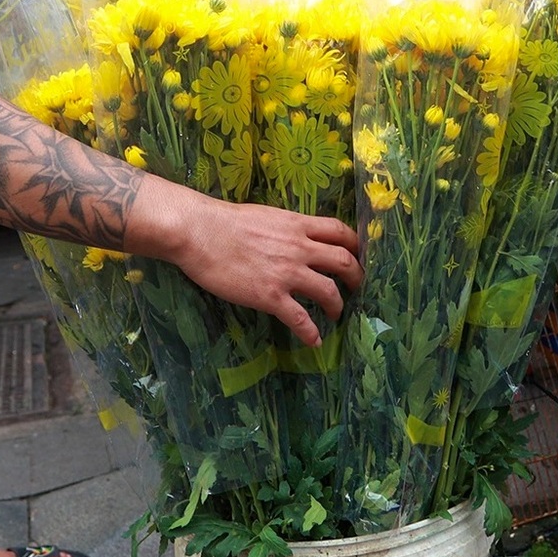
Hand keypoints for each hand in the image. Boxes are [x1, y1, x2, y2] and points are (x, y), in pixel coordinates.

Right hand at [168, 195, 361, 346]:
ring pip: (329, 291)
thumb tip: (292, 235)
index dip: (355, 244)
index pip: (340, 231)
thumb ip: (285, 228)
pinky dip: (311, 332)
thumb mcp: (266, 215)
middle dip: (356, 276)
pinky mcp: (271, 296)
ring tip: (336, 313)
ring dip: (337, 305)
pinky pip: (300, 319)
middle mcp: (300, 248)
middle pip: (344, 261)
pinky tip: (314, 341)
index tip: (357, 254)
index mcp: (298, 225)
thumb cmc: (224, 221)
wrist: (200, 232)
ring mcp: (287, 273)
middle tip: (356, 286)